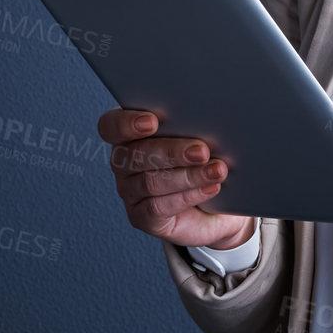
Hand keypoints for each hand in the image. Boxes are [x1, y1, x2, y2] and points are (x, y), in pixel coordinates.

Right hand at [97, 107, 257, 250]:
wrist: (222, 202)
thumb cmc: (210, 158)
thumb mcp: (204, 135)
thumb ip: (194, 124)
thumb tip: (205, 116)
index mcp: (130, 133)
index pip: (111, 126)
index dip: (126, 123)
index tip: (153, 122)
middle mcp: (123, 162)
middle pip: (134, 155)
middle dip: (171, 151)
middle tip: (202, 150)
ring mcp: (129, 191)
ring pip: (149, 182)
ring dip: (188, 175)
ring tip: (217, 170)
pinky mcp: (141, 216)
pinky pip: (158, 207)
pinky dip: (188, 196)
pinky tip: (211, 188)